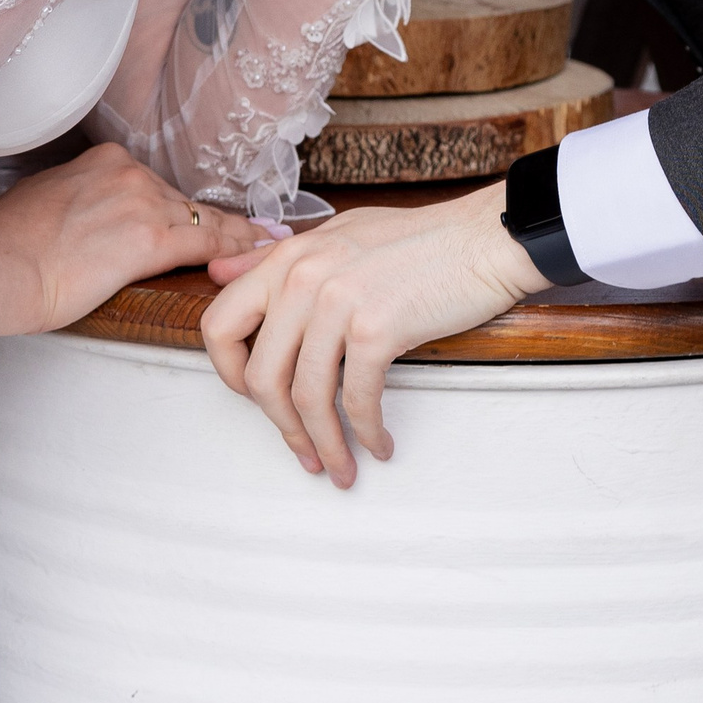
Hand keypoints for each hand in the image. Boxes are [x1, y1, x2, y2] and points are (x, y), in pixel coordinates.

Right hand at [0, 144, 259, 340]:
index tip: (199, 214)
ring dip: (235, 236)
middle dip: (207, 225)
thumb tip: (89, 208)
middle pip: (181, 204)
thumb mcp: (43, 197)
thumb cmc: (7, 244)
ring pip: (202, 221)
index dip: (179, 207)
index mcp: (103, 160)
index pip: (155, 186)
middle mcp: (128, 172)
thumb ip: (79, 196)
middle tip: (252, 232)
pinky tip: (261, 250)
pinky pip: (209, 243)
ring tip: (268, 241)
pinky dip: (239, 247)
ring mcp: (143, 203)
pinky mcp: (151, 240)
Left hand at [200, 185, 539, 483]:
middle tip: (304, 449)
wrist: (483, 239)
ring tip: (341, 466)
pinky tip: (379, 443)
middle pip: (261, 376)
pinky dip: (367, 432)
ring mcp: (337, 303)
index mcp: (286, 258)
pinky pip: (357, 399)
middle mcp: (302, 278)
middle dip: (281, 427)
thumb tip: (220, 270)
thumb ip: (275, 257)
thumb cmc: (419, 240)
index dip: (230, 375)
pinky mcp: (376, 328)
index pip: (219, 326)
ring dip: (325, 443)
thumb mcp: (334, 236)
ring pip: (307, 397)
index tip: (256, 399)